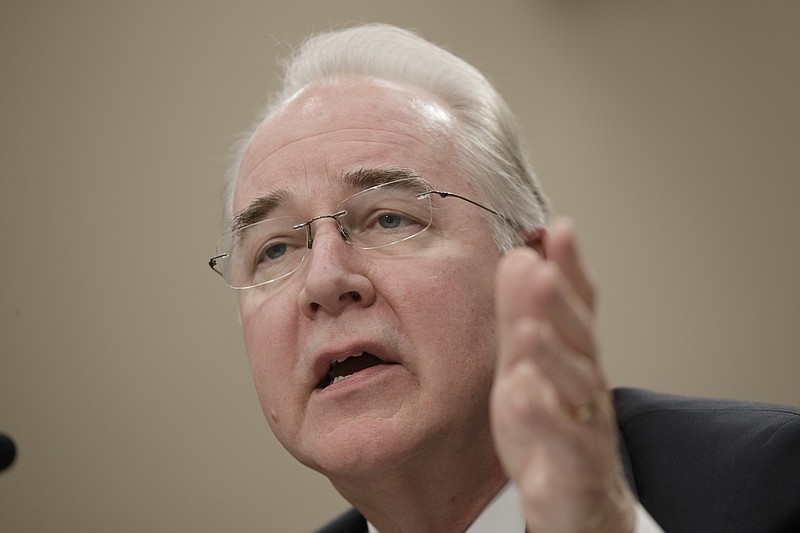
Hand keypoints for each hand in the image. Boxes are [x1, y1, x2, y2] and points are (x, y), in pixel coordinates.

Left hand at [490, 218, 635, 531]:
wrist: (576, 503)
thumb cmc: (548, 427)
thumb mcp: (528, 364)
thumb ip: (521, 315)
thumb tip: (520, 256)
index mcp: (573, 356)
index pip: (577, 305)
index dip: (571, 268)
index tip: (560, 228)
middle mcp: (585, 385)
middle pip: (580, 339)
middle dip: (561, 303)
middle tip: (542, 269)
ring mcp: (585, 426)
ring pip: (576, 388)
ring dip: (553, 356)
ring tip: (529, 329)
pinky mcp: (575, 468)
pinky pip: (561, 442)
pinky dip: (541, 418)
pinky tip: (519, 394)